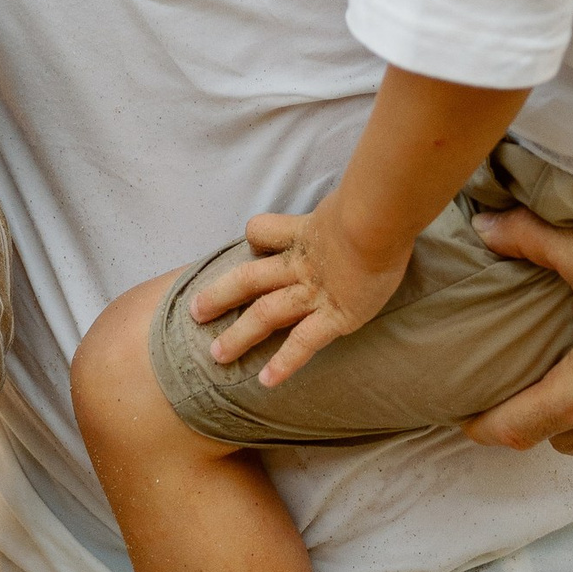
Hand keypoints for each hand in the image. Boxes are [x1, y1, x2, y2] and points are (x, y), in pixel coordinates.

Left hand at [191, 196, 409, 389]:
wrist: (377, 219)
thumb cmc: (375, 202)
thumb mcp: (354, 193)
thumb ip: (351, 201)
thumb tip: (366, 190)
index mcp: (304, 233)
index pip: (262, 231)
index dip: (256, 237)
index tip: (252, 244)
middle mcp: (300, 264)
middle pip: (248, 278)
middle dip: (220, 296)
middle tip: (195, 313)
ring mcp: (314, 292)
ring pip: (265, 314)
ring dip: (239, 336)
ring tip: (217, 356)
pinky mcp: (334, 316)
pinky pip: (302, 343)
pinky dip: (283, 363)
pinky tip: (266, 381)